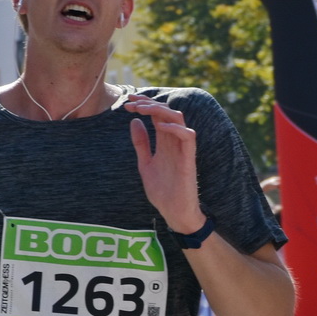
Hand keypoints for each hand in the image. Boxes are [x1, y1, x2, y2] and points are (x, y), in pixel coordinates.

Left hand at [125, 94, 203, 233]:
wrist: (174, 212)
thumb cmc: (163, 192)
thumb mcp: (145, 164)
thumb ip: (141, 144)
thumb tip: (134, 122)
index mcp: (164, 143)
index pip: (157, 116)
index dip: (144, 105)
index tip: (127, 102)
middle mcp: (174, 142)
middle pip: (166, 112)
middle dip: (149, 103)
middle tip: (131, 102)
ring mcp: (182, 149)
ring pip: (178, 119)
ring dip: (160, 110)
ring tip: (142, 110)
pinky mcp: (189, 159)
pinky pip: (188, 136)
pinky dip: (175, 128)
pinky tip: (159, 126)